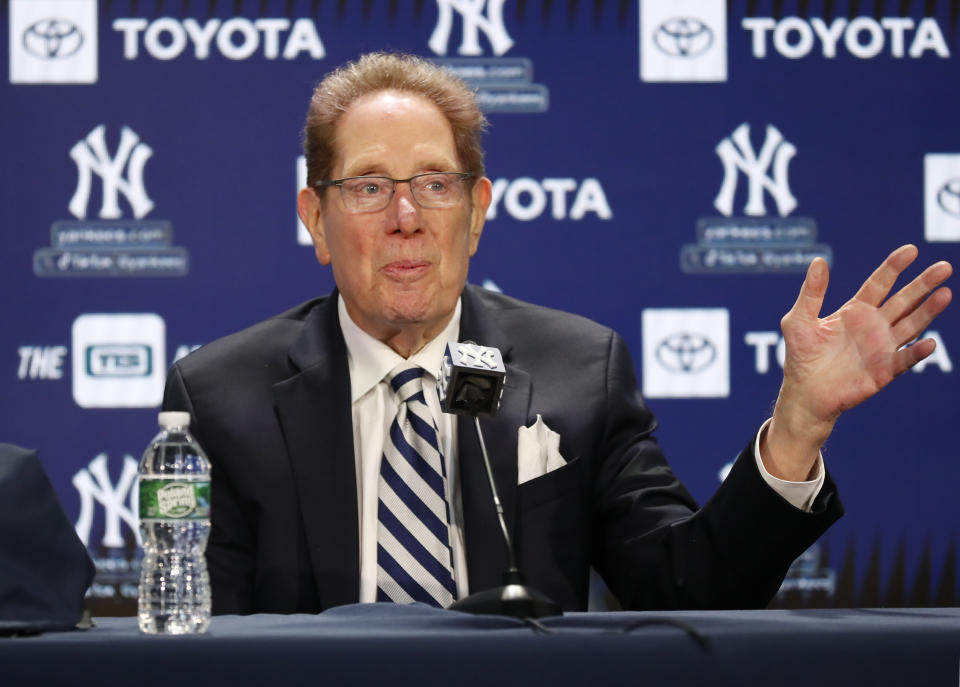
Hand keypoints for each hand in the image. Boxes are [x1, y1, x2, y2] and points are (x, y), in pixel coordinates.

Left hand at [761, 245, 951, 480]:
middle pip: (903, 300)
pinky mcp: (883, 371)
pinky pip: (904, 360)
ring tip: (945, 294)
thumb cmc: (801, 356)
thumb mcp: (799, 320)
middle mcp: (873, 326)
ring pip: (911, 325)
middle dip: (922, 284)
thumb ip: (811, 293)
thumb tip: (818, 261)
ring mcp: (882, 348)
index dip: (894, 267)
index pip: (879, 284)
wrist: (804, 393)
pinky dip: (916, 353)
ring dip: (928, 311)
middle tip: (943, 267)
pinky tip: (928, 343)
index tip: (911, 250)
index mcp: (855, 311)